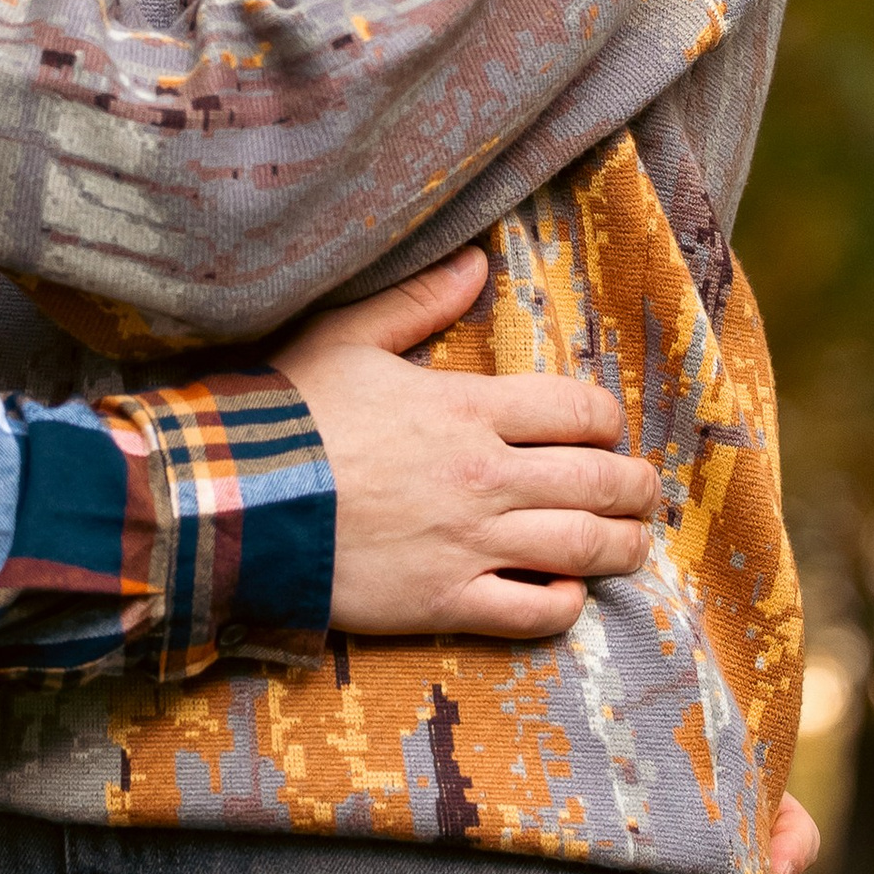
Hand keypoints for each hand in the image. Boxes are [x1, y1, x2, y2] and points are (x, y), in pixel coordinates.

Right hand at [276, 251, 661, 642]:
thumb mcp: (346, 338)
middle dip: (635, 487)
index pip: (580, 410)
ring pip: (583, 549)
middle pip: (600, 481)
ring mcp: (469, 543)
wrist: (233, 501)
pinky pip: (533, 612)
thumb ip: (417, 302)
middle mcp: (484, 477)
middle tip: (640, 491)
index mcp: (468, 408)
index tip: (606, 431)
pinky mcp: (445, 600)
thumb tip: (477, 262)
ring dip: (621, 546)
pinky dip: (564, 604)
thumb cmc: (286, 416)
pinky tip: (564, 592)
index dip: (608, 421)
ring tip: (628, 543)